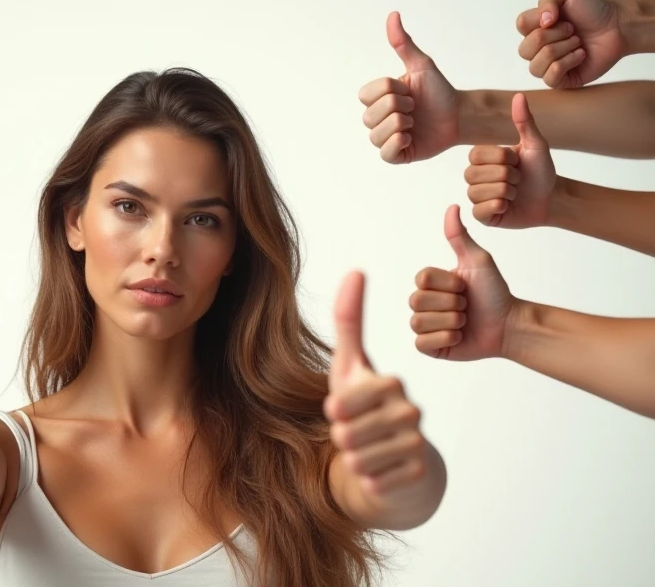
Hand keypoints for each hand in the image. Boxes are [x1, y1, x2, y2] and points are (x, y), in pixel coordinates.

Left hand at [324, 271, 427, 499]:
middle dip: (340, 438)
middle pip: (346, 434)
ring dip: (351, 460)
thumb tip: (356, 269)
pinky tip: (378, 471)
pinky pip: (374, 483)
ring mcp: (417, 442)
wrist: (393, 456)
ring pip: (358, 460)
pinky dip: (368, 481)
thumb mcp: (348, 365)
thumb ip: (347, 322)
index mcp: (390, 383)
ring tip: (362, 451)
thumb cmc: (364, 406)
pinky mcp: (419, 473)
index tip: (338, 410)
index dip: (334, 411)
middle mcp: (411, 410)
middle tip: (352, 434)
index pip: (341, 403)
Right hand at [358, 11, 458, 163]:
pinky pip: (385, 153)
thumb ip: (403, 44)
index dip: (391, 91)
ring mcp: (385, 138)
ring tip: (415, 122)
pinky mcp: (396, 155)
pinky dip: (398, 143)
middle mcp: (378, 118)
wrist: (458, 115)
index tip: (409, 91)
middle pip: (370, 115)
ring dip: (400, 125)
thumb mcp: (421, 66)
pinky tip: (411, 137)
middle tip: (415, 108)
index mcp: (379, 98)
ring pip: (376, 134)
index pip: (367, 94)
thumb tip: (393, 16)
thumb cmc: (439, 91)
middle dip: (398, 107)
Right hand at [410, 205, 519, 360]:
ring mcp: (424, 326)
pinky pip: (422, 342)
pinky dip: (445, 338)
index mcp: (430, 284)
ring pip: (419, 322)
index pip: (422, 278)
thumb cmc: (495, 292)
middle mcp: (423, 304)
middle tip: (467, 306)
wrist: (509, 325)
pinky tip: (460, 336)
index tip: (465, 287)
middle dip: (450, 304)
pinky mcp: (429, 347)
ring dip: (450, 322)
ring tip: (465, 321)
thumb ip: (460, 237)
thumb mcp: (478, 261)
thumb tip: (452, 207)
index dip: (447, 284)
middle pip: (417, 300)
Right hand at [464, 93, 557, 227]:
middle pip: (474, 175)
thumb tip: (519, 96)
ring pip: (478, 193)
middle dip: (506, 177)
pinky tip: (508, 205)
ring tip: (515, 192)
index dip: (502, 159)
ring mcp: (476, 197)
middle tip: (518, 179)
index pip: (477, 155)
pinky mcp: (481, 216)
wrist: (551, 198)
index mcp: (482, 158)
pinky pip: (480, 211)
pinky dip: (500, 206)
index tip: (517, 161)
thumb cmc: (541, 171)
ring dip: (506, 192)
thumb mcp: (535, 145)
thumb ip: (525, 122)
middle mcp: (475, 176)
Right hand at [516, 0, 626, 87]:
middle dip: (554, 36)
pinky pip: (550, 77)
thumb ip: (547, 1)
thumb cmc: (594, 10)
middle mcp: (537, 48)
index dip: (540, 20)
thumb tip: (543, 23)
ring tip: (577, 43)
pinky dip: (568, 63)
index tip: (560, 17)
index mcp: (535, 27)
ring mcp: (547, 65)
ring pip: (535, 66)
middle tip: (573, 30)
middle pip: (525, 49)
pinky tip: (580, 55)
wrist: (618, 26)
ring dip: (562, 50)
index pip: (521, 25)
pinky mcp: (560, 80)